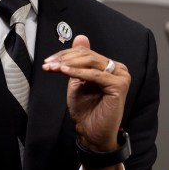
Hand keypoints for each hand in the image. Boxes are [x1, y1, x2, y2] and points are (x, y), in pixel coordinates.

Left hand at [42, 35, 130, 151]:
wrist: (92, 132)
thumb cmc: (85, 109)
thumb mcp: (77, 80)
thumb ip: (78, 61)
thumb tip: (81, 37)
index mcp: (110, 66)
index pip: (85, 53)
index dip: (64, 55)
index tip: (47, 61)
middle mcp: (118, 69)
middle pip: (87, 56)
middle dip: (64, 59)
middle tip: (48, 64)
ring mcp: (121, 77)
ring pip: (90, 62)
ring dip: (68, 64)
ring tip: (53, 68)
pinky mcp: (120, 86)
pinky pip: (95, 75)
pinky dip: (78, 72)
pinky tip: (64, 72)